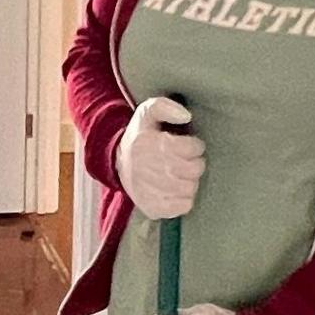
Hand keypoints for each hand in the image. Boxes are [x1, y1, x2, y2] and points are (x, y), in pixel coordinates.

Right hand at [118, 97, 203, 219]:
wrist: (119, 163)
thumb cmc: (140, 137)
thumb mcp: (147, 112)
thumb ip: (165, 107)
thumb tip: (186, 116)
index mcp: (148, 144)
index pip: (192, 148)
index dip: (195, 145)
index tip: (188, 145)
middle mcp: (147, 169)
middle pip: (194, 169)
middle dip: (195, 163)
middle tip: (187, 160)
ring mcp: (149, 191)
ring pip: (190, 188)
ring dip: (190, 181)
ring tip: (181, 174)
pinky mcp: (152, 208)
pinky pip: (184, 206)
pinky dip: (185, 198)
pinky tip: (176, 189)